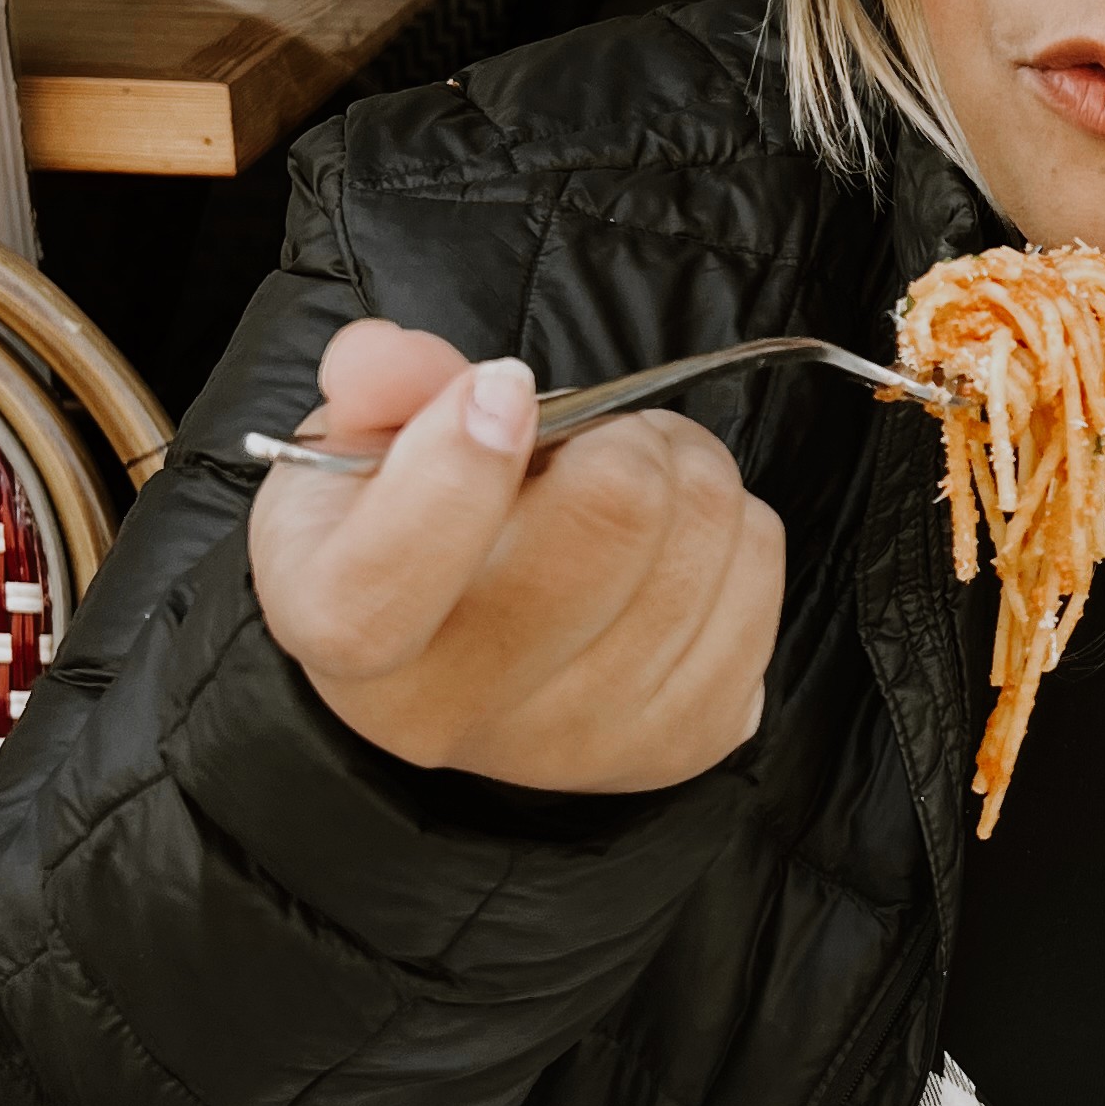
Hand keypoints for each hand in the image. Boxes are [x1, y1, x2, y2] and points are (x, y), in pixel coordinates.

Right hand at [246, 319, 783, 794]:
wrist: (461, 650)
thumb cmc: (405, 528)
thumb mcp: (357, 445)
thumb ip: (378, 387)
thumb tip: (392, 363)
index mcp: (343, 628)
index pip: (391, 583)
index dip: (458, 468)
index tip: (505, 391)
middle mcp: (453, 712)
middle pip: (611, 518)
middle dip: (618, 432)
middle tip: (592, 436)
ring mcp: (578, 741)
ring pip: (707, 530)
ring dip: (683, 469)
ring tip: (630, 484)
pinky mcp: (685, 739)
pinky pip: (762, 570)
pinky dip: (731, 527)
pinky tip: (669, 548)